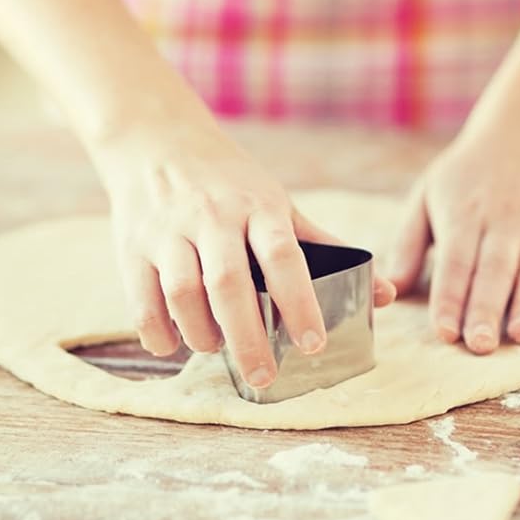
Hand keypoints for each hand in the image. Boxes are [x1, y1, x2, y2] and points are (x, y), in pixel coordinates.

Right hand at [98, 122, 396, 387]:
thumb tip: (387, 295)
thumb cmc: (228, 182)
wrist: (155, 142)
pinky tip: (175, 344)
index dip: (299, 302)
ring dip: (203, 335)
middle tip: (265, 377)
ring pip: (183, 295)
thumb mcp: (277, 203)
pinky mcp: (132, 248)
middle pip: (229, 284)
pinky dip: (159, 334)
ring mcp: (167, 232)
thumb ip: (325, 247)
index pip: (282, 255)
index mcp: (256, 206)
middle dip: (248, 339)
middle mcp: (211, 217)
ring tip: (217, 348)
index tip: (313, 344)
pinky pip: (142, 303)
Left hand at [389, 122, 519, 352]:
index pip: (455, 264)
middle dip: (487, 311)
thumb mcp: (428, 196)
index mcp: (464, 216)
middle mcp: (505, 221)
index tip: (444, 332)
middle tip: (480, 346)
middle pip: (494, 272)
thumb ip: (408, 243)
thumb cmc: (467, 174)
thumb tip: (390, 286)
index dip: (450, 298)